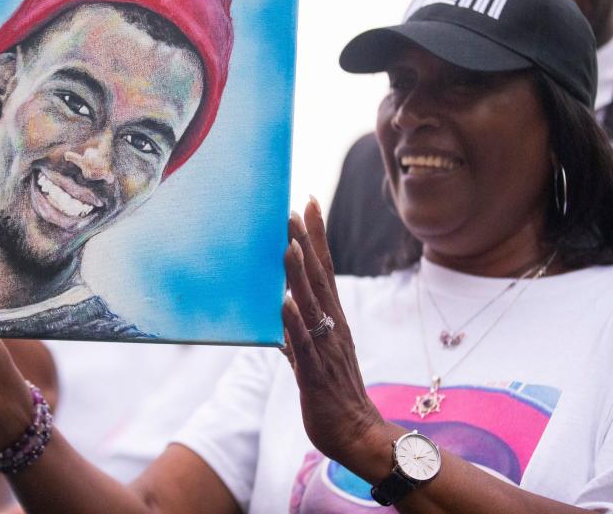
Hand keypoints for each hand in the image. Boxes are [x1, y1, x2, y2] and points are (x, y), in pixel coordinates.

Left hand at [280, 198, 385, 464]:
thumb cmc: (334, 393)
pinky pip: (304, 344)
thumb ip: (297, 331)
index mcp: (332, 320)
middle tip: (295, 209)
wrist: (358, 435)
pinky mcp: (315, 373)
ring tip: (288, 245)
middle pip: (319, 278)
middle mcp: (331, 327)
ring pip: (311, 305)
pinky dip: (295, 323)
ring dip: (299, 274)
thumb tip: (280, 309)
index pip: (324, 269)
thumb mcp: (313, 355)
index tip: (310, 202)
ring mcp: (325, 348)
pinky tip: (285, 302)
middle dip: (307, 243)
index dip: (317, 236)